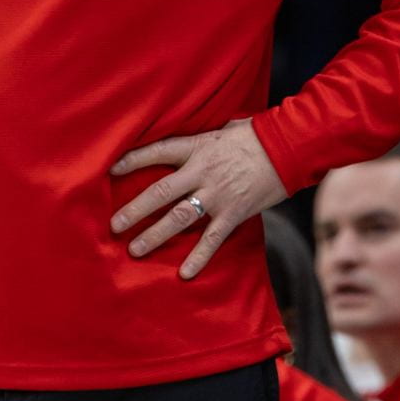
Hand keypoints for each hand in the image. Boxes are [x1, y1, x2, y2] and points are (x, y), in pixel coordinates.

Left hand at [109, 119, 286, 279]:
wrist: (289, 146)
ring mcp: (218, 194)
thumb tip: (188, 134)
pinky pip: (212, 239)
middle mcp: (202, 171)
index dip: (131, 161)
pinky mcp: (235, 213)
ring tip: (135, 249)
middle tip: (113, 226)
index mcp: (197, 146)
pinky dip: (198, 258)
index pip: (157, 151)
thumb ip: (202, 136)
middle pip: (160, 192)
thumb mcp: (224, 126)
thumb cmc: (256, 133)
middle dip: (134, 210)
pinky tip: (184, 274)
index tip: (109, 170)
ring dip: (155, 235)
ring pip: (179, 218)